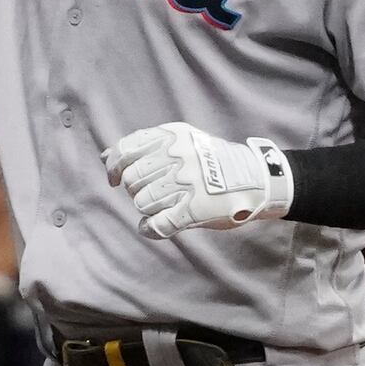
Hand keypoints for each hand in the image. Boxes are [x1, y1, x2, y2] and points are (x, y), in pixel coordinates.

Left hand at [102, 120, 293, 238]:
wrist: (259, 179)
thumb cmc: (214, 162)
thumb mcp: (182, 141)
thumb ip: (145, 146)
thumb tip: (105, 155)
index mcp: (172, 136)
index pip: (126, 150)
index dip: (114, 168)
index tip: (115, 180)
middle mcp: (178, 156)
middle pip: (132, 179)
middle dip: (137, 190)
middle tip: (157, 192)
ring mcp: (187, 182)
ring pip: (142, 202)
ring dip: (149, 208)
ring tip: (168, 204)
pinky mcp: (195, 208)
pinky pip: (158, 224)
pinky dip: (151, 229)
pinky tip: (154, 227)